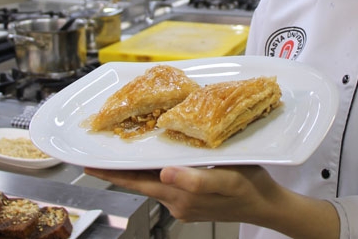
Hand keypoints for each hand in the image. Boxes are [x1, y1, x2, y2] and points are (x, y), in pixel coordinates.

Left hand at [84, 165, 277, 222]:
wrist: (267, 204)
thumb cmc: (249, 188)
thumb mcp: (226, 179)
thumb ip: (194, 180)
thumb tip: (163, 174)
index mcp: (180, 196)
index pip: (138, 182)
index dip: (113, 173)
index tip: (90, 164)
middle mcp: (177, 202)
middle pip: (140, 182)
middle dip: (119, 170)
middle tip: (98, 155)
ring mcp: (184, 203)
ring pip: (153, 183)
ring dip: (137, 169)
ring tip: (124, 152)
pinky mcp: (192, 200)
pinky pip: (168, 184)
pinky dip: (156, 171)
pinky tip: (157, 160)